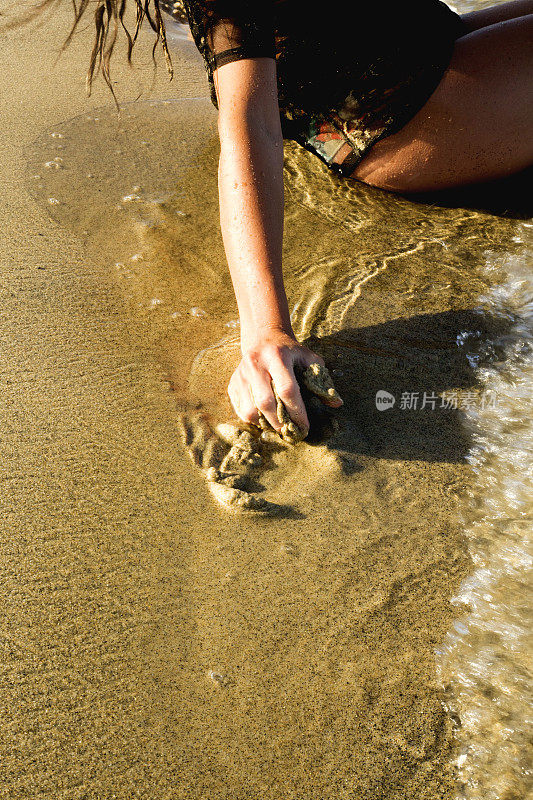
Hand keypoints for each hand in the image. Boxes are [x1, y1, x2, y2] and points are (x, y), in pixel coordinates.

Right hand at [227, 327, 341, 434]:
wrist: (263, 338)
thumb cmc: (290, 352)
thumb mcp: (309, 359)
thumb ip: (323, 380)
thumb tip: (336, 403)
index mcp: (277, 356)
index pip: (287, 389)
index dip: (297, 412)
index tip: (305, 426)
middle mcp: (255, 364)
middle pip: (265, 402)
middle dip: (280, 422)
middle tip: (290, 431)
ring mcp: (241, 374)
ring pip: (249, 410)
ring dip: (265, 423)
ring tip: (276, 425)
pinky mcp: (232, 383)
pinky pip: (240, 410)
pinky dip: (253, 419)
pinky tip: (264, 418)